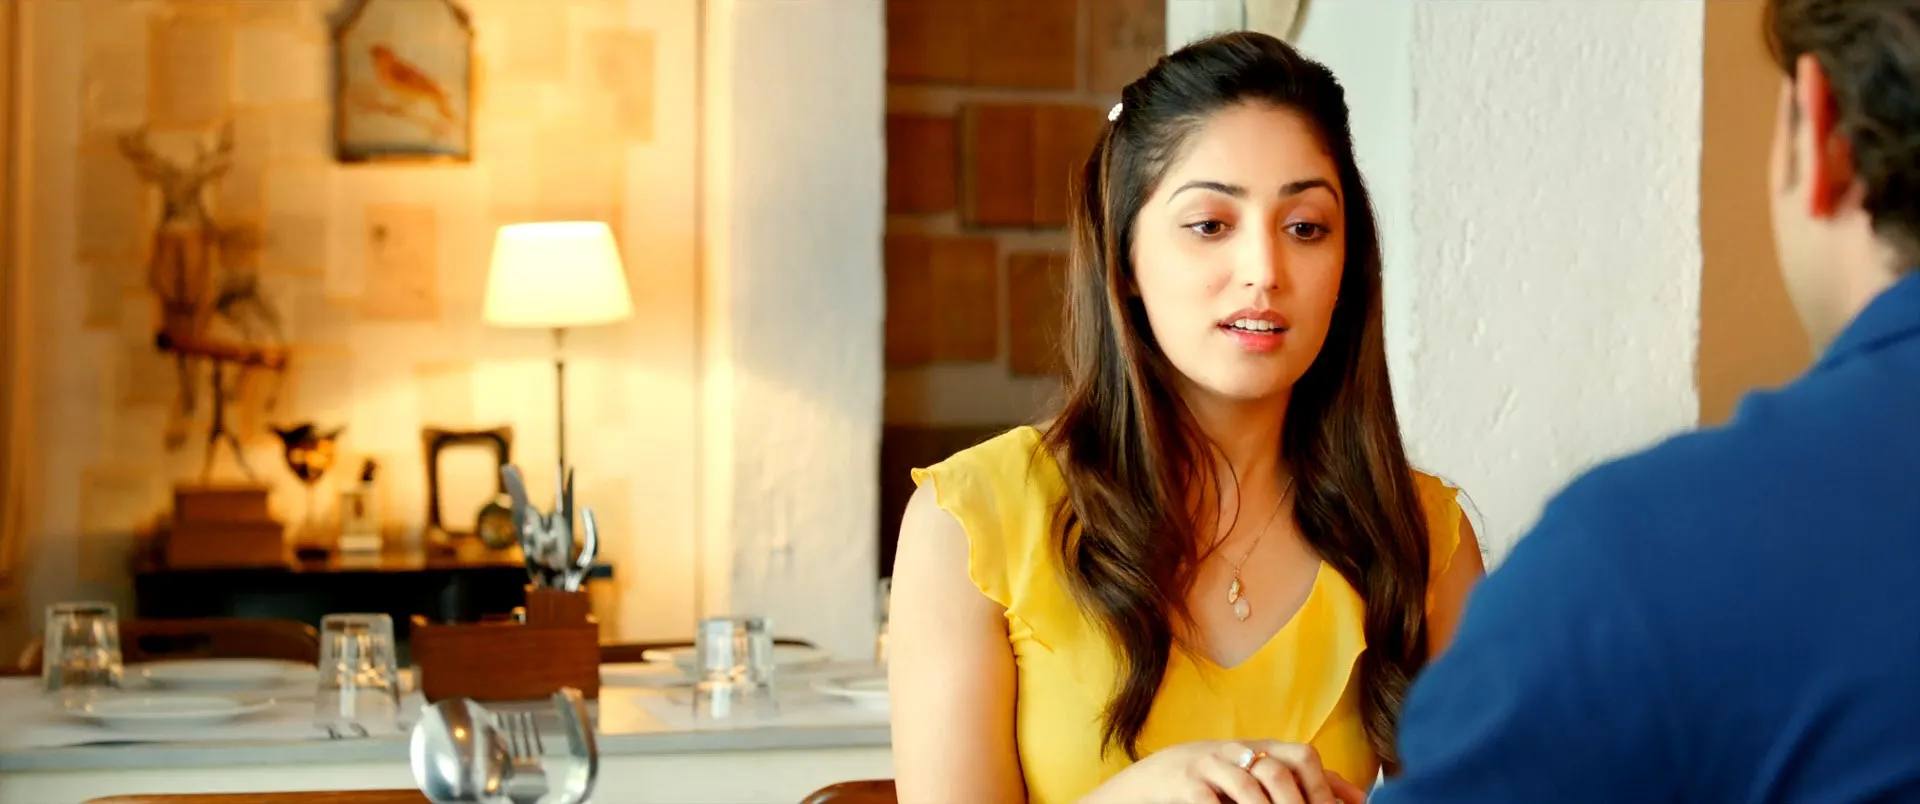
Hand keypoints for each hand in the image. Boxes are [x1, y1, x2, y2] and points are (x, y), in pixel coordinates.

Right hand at [1078, 740, 1368, 803]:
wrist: (1141, 786)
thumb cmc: (1203, 786)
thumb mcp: (1248, 777)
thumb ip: (1296, 781)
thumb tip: (1357, 796)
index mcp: (1253, 749)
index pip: (1300, 755)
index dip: (1322, 785)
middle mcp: (1233, 752)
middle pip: (1278, 769)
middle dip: (1298, 802)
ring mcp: (1205, 766)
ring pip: (1247, 788)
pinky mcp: (1182, 784)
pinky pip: (1209, 802)